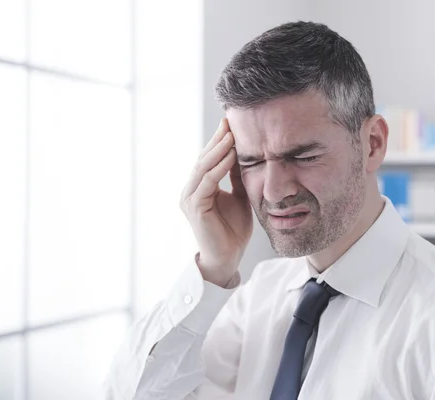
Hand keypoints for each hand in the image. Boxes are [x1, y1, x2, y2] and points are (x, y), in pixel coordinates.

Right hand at [180, 118, 252, 286]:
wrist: (228, 258)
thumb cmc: (233, 231)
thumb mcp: (240, 197)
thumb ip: (238, 178)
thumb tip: (243, 155)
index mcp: (199, 187)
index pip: (208, 159)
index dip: (219, 141)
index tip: (231, 124)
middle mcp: (191, 190)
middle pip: (203, 158)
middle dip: (217, 139)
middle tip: (229, 121)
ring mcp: (190, 198)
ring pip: (203, 167)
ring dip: (218, 149)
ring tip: (231, 134)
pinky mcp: (195, 207)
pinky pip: (207, 181)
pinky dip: (219, 167)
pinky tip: (231, 156)